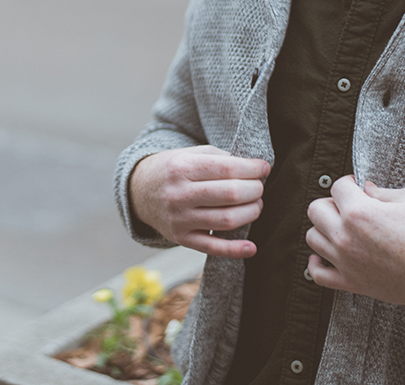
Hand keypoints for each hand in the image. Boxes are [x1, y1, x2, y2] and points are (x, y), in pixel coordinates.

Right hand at [129, 146, 269, 258]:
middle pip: (230, 194)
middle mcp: (179, 194)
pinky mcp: (182, 238)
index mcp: (182, 167)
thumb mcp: (190, 154)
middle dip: (255, 190)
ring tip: (256, 205)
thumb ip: (220, 158)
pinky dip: (235, 250)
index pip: (227, 168)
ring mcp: (180, 219)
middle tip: (259, 187)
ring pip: (226, 220)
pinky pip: (212, 248)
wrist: (140, 192)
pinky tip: (251, 247)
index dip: (252, 168)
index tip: (264, 168)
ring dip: (251, 213)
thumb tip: (253, 168)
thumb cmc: (173, 170)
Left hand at [306, 176, 404, 312]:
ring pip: (312, 237)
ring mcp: (346, 261)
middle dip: (331, 202)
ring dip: (324, 229)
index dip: (348, 182)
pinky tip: (325, 255)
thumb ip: (381, 191)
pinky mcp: (351, 282)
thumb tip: (365, 189)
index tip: (354, 186)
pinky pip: (317, 274)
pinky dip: (316, 264)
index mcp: (360, 212)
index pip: (337, 187)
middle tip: (347, 205)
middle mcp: (346, 236)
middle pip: (316, 209)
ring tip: (340, 228)